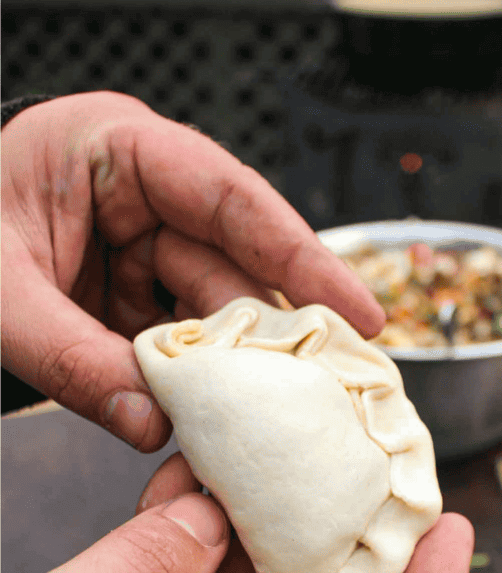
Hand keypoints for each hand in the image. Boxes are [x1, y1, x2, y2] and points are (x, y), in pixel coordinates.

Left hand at [0, 91, 384, 449]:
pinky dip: (203, 379)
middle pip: (238, 264)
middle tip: (329, 389)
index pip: (233, 199)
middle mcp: (147, 194)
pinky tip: (227, 414)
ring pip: (218, 309)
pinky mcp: (138, 290)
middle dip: (276, 332)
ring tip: (279, 415)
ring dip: (239, 365)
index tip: (361, 311)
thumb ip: (70, 358)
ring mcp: (145, 243)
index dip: (305, 257)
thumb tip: (152, 423)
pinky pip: (186, 337)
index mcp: (119, 149)